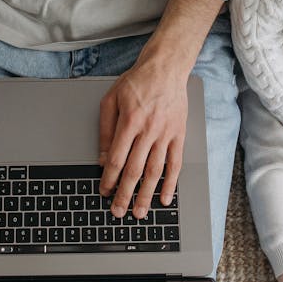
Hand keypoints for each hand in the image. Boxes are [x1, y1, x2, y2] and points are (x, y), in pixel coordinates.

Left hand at [98, 58, 187, 218]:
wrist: (165, 68)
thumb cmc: (136, 82)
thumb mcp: (111, 100)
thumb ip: (106, 130)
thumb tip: (103, 158)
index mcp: (129, 122)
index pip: (117, 159)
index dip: (109, 179)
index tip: (104, 191)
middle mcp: (148, 131)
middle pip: (134, 170)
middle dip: (125, 195)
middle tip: (118, 212)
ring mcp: (166, 134)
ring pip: (155, 171)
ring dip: (146, 195)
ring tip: (140, 213)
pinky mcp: (179, 135)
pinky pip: (176, 164)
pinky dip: (171, 184)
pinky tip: (164, 198)